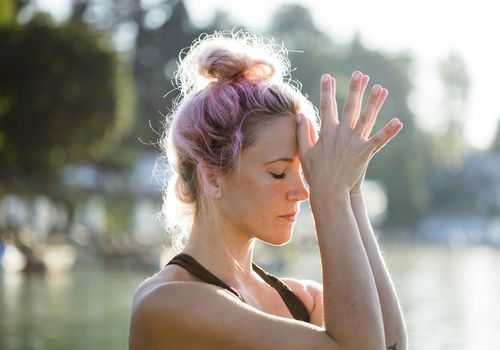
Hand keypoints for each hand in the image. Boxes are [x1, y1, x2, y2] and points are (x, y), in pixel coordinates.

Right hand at [296, 71, 402, 194]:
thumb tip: (300, 115)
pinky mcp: (364, 153)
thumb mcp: (305, 152)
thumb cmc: (316, 173)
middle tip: (359, 74)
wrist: (329, 191)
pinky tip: (398, 121)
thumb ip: (302, 133)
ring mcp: (353, 142)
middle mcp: (341, 134)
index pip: (326, 106)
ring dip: (374, 103)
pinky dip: (388, 131)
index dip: (326, 91)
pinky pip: (379, 140)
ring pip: (366, 118)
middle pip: (349, 107)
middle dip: (354, 89)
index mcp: (326, 132)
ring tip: (380, 89)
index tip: (327, 77)